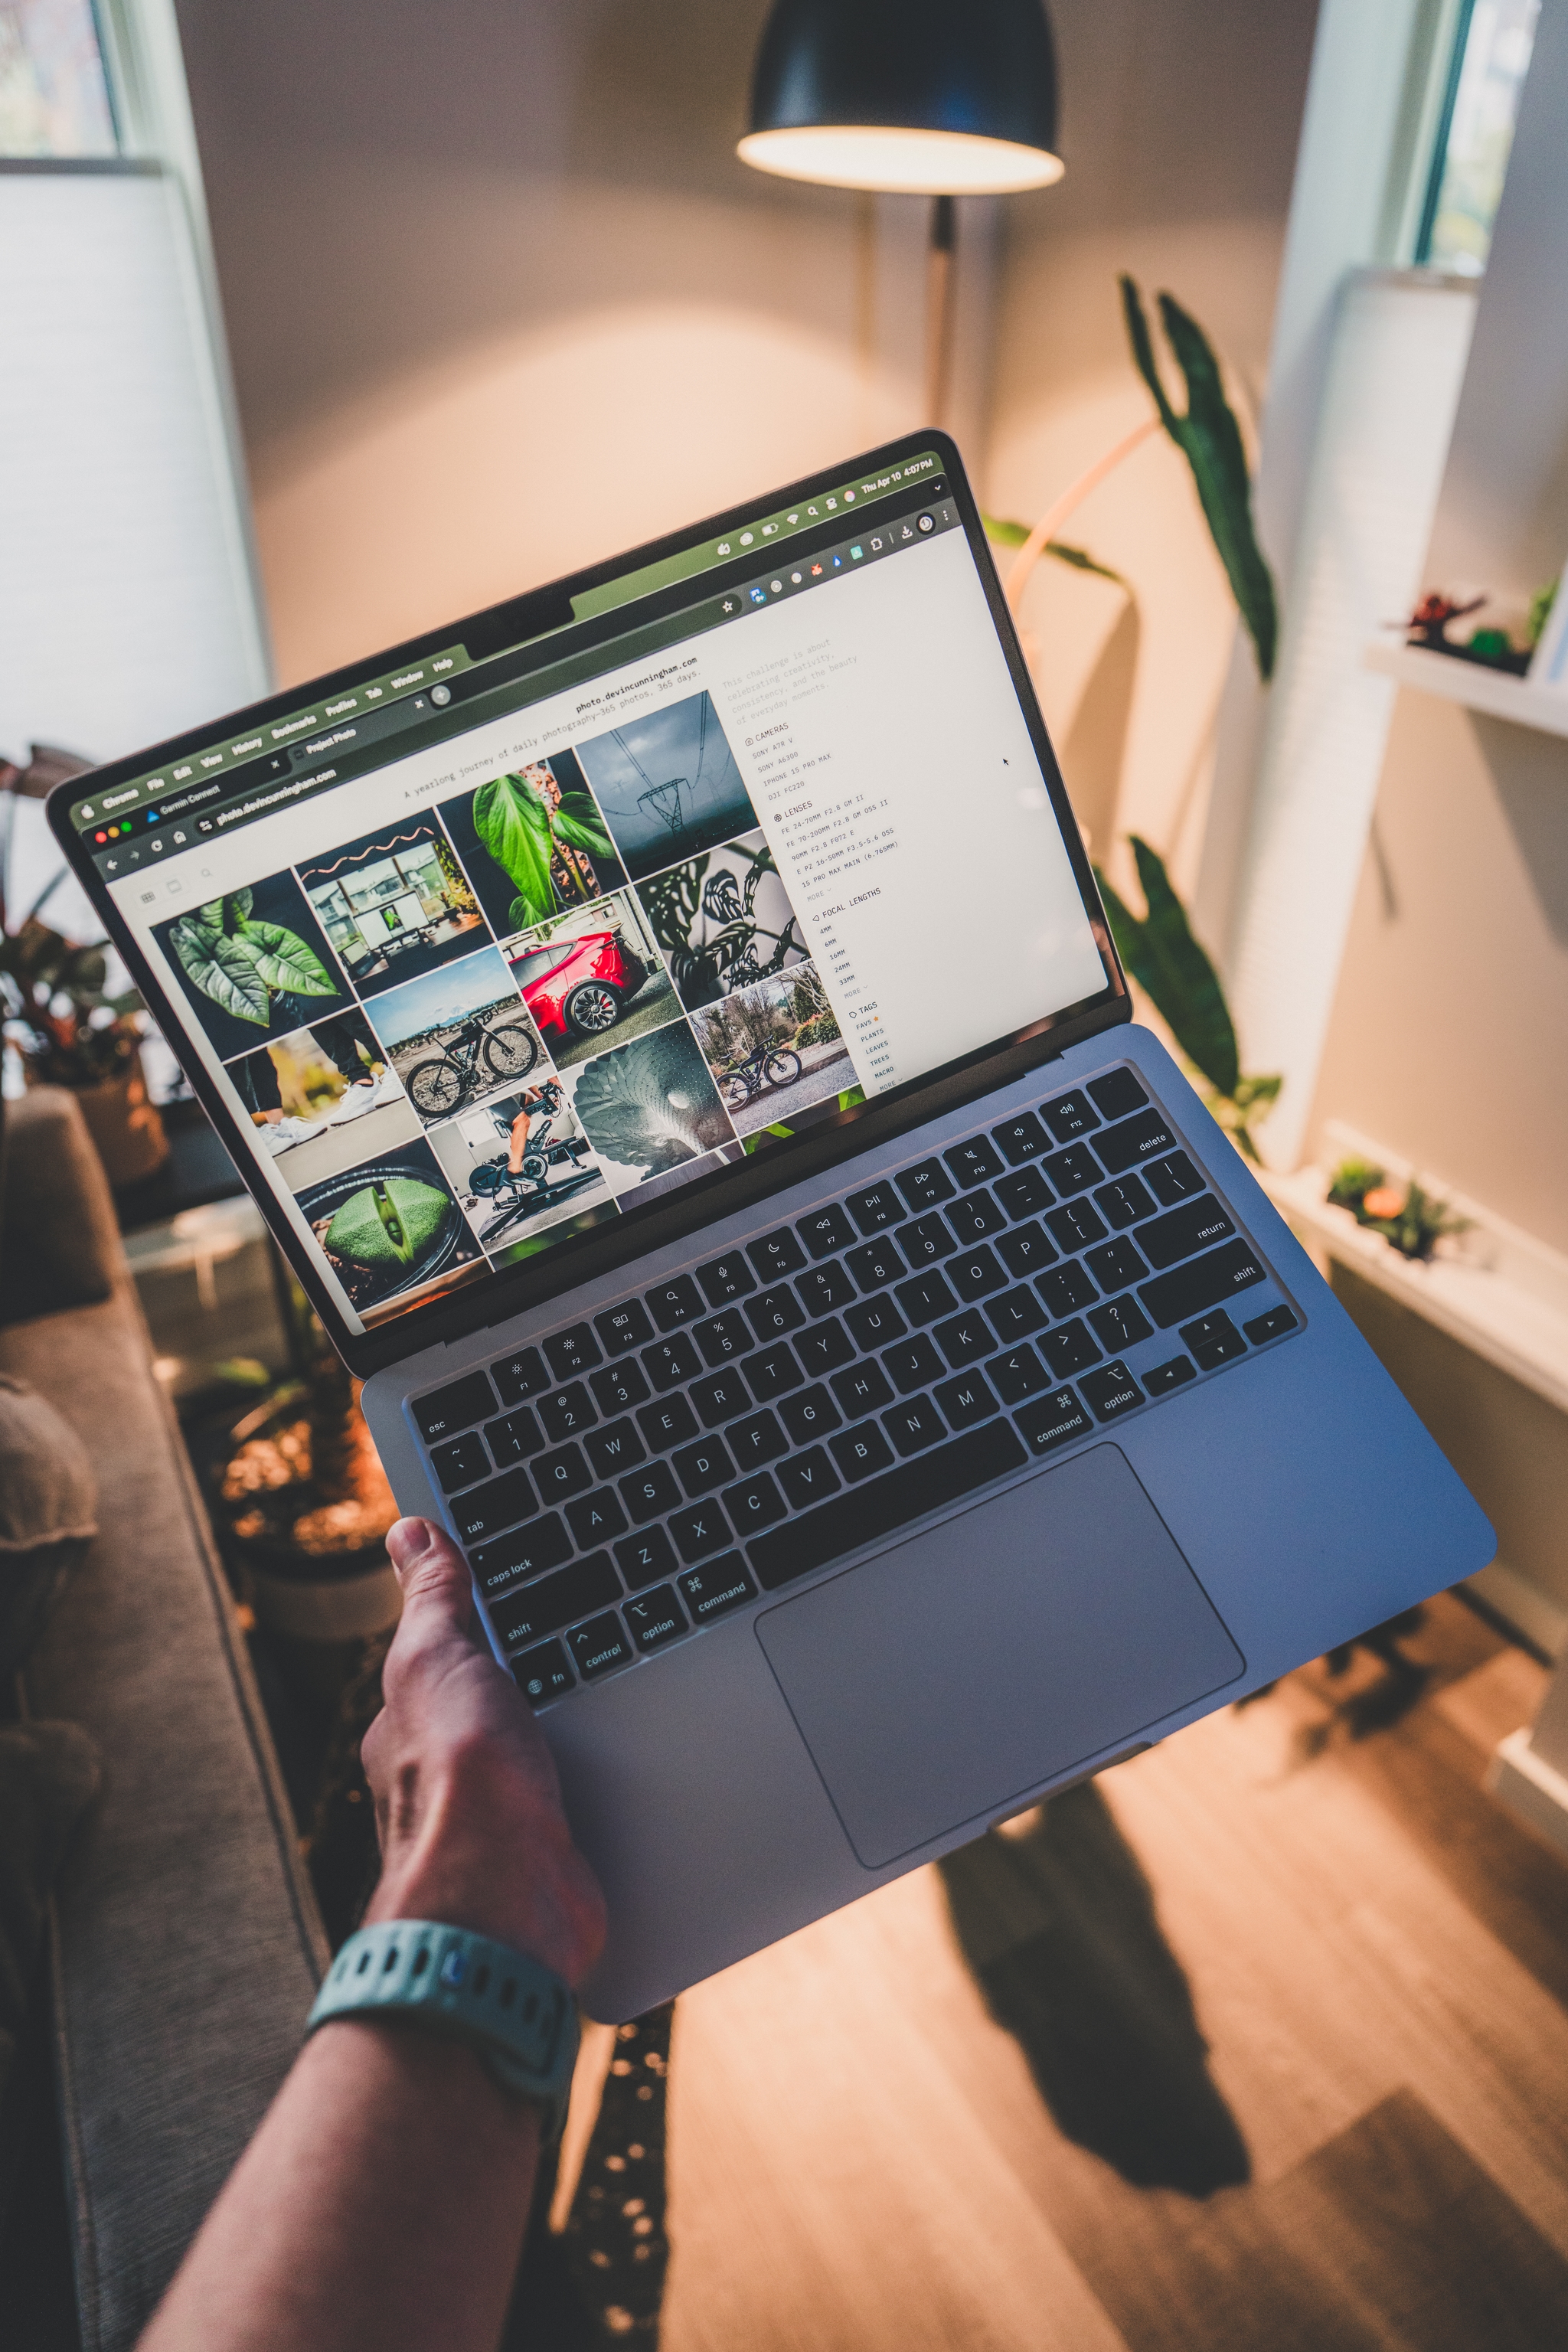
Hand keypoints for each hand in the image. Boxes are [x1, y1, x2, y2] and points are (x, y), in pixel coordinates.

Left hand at [360, 1519, 605, 1986]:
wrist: (507, 1901)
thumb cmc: (456, 1783)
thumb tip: (408, 1529)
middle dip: (534, 1677)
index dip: (482, 1621)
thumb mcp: (438, 1657)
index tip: (522, 1588)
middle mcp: (445, 1771)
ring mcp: (499, 1814)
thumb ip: (433, 1598)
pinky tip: (633, 1758)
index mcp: (408, 1720)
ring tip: (621, 1683)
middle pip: (494, 1704)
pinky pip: (582, 1797)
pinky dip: (605, 1779)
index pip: (444, 1653)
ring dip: (572, 1730)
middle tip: (588, 1628)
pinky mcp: (552, 1849)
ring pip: (541, 1751)